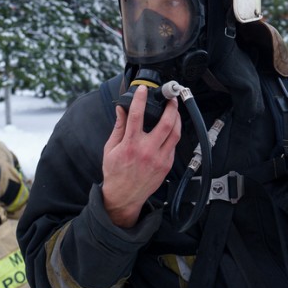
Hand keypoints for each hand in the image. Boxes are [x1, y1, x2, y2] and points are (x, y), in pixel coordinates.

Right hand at [101, 85, 180, 227]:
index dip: (140, 100)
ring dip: (177, 119)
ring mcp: (159, 159)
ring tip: (174, 110)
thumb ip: (118, 127)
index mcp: (131, 145)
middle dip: (171, 107)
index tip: (143, 90)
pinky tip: (171, 129)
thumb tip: (121, 109)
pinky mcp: (166, 165)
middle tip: (171, 98)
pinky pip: (173, 145)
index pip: (137, 116)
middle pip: (166, 123)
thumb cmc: (115, 173)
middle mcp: (147, 151)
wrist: (124, 197)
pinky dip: (173, 134)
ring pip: (175, 134)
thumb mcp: (110, 148)